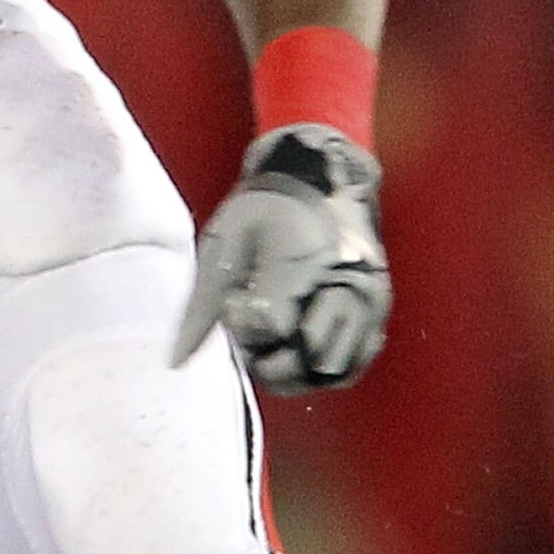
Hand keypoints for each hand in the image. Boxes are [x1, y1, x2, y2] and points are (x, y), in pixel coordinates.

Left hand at [172, 125, 390, 392]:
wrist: (320, 181)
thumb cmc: (263, 211)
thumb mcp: (223, 245)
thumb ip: (202, 306)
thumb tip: (176, 362)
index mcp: (298, 260)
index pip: (273, 327)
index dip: (246, 331)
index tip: (236, 306)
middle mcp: (341, 283)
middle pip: (305, 358)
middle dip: (269, 360)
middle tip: (252, 332)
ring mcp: (366, 300)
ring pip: (330, 369)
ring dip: (296, 371)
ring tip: (274, 339)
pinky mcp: (377, 311)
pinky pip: (353, 364)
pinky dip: (323, 369)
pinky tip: (300, 349)